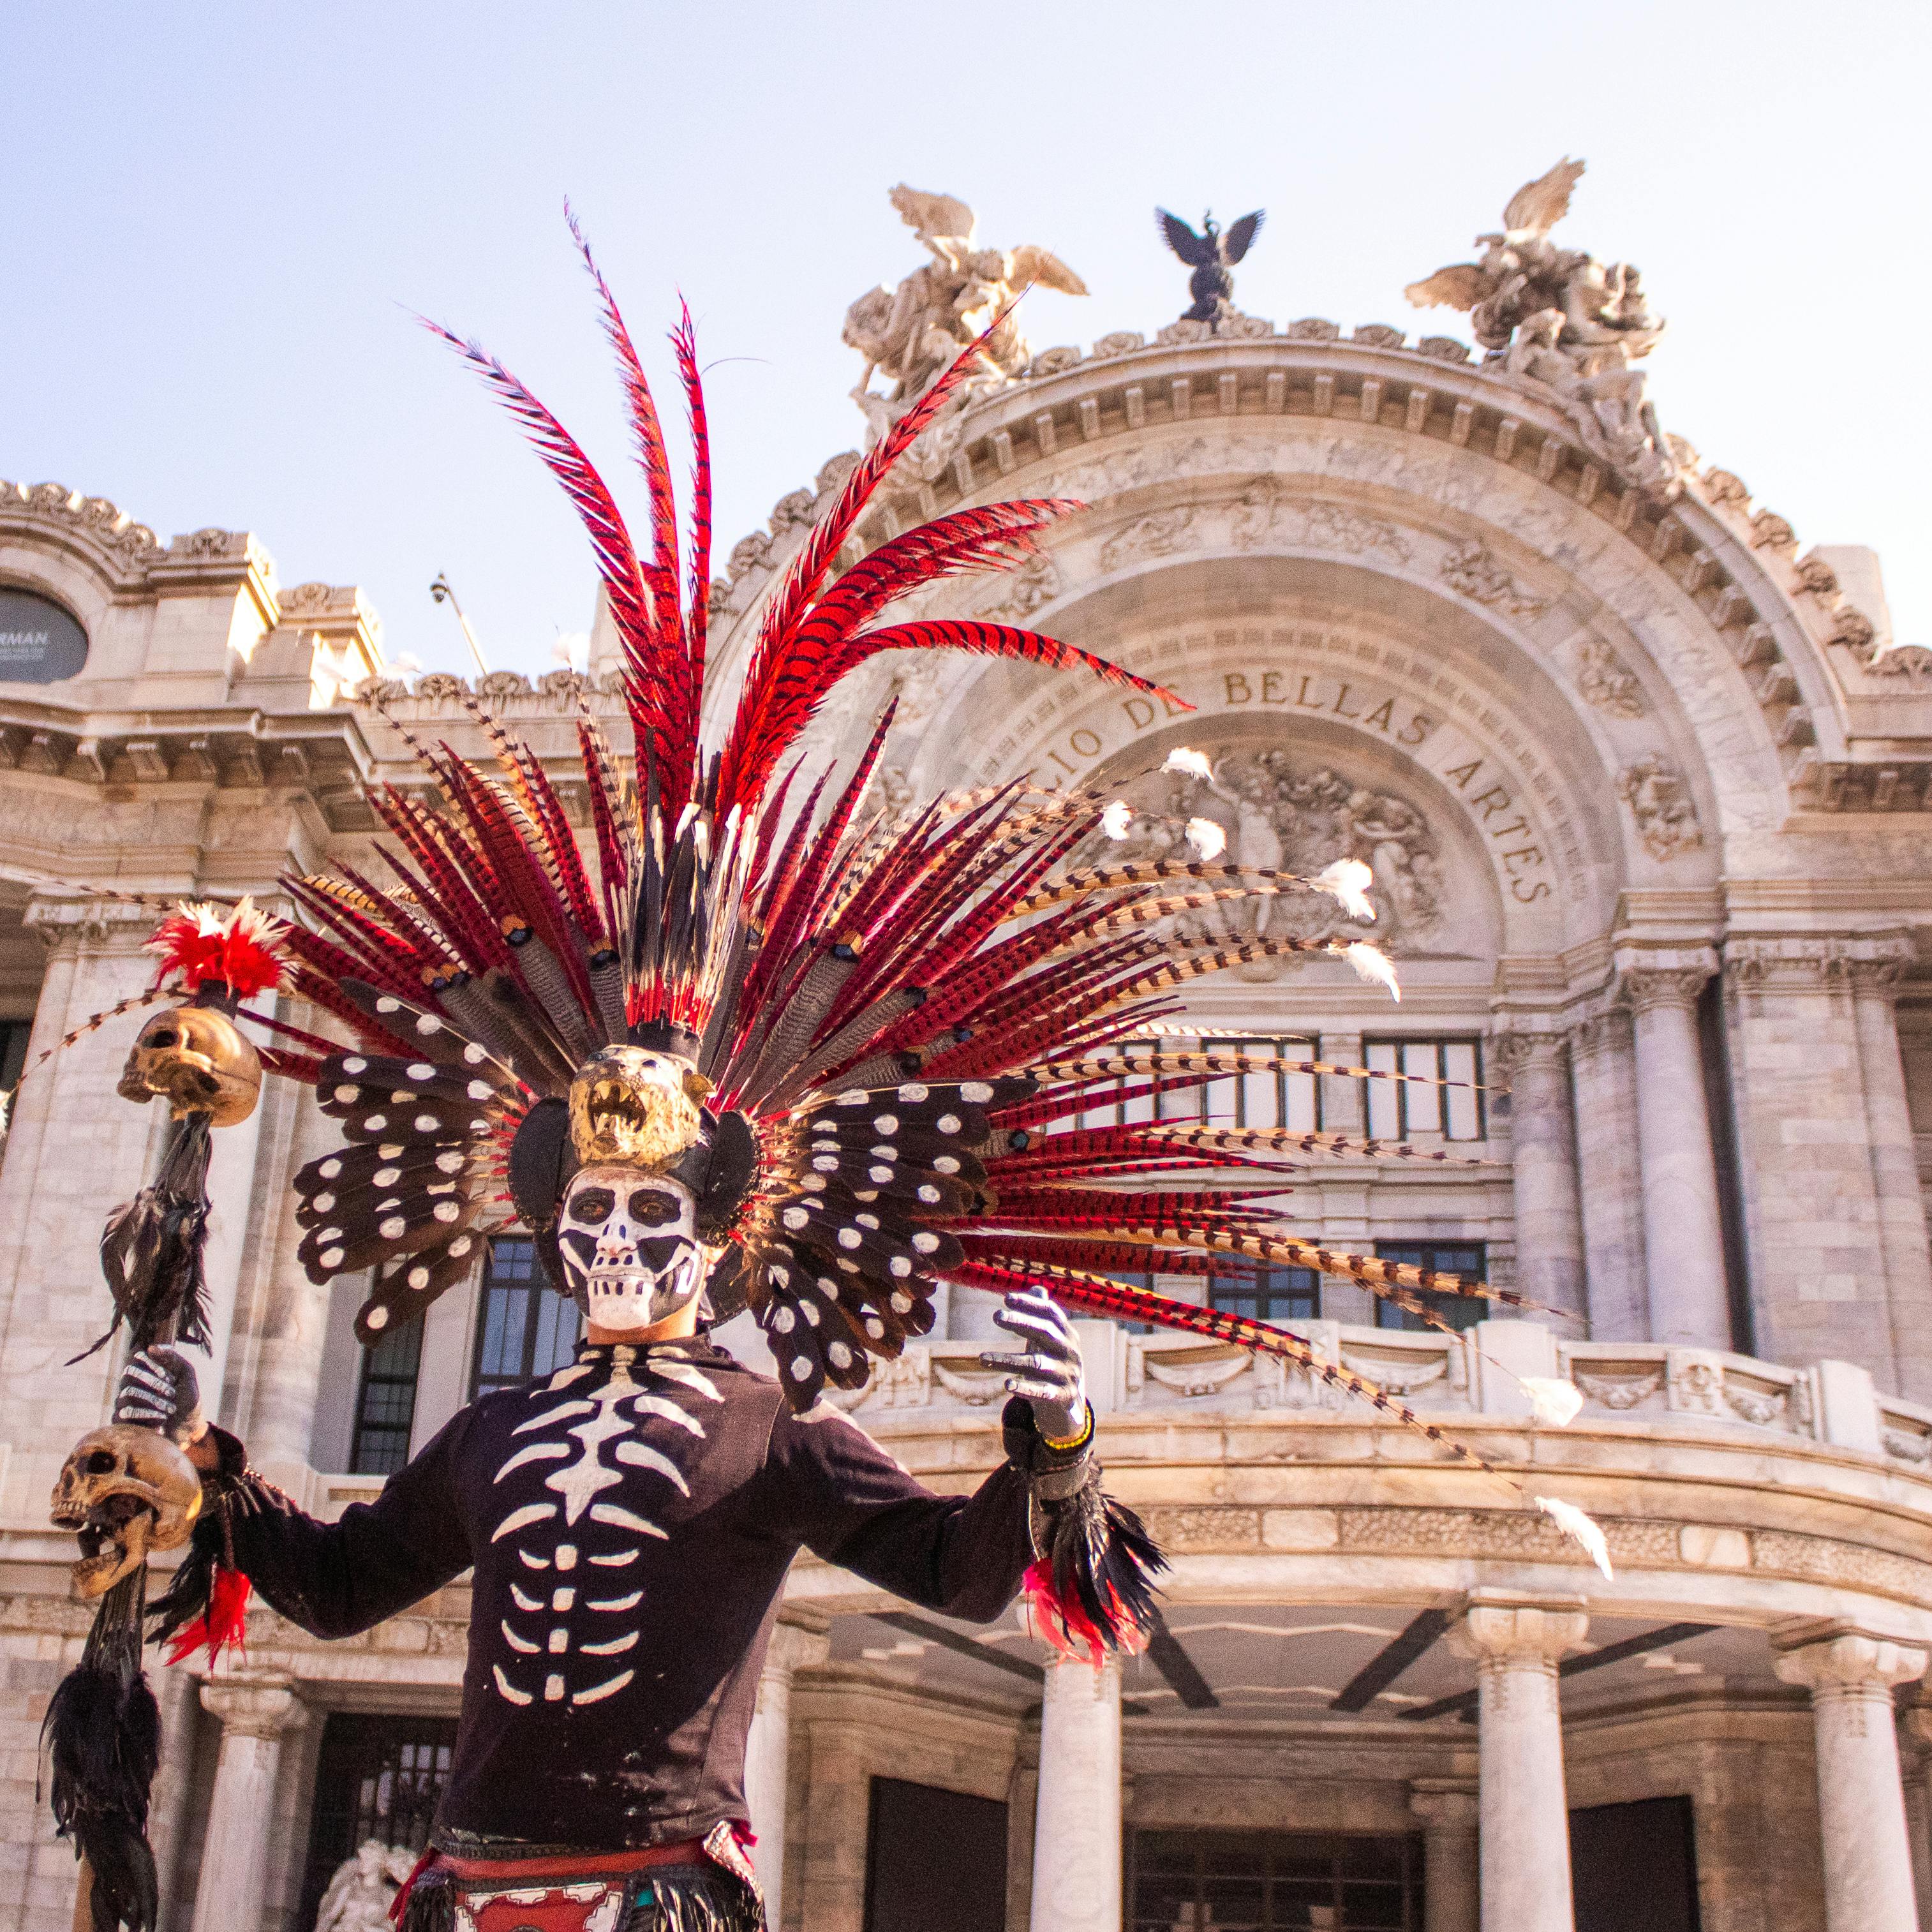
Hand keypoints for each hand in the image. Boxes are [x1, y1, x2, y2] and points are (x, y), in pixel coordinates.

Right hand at [113, 1344, 206, 1446]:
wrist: (187, 1430)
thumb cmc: (187, 1401)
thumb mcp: (186, 1376)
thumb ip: (174, 1358)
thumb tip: (151, 1347)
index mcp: (146, 1372)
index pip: (137, 1358)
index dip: (152, 1365)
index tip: (169, 1376)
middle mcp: (131, 1384)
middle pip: (130, 1373)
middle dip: (154, 1383)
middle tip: (172, 1394)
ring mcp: (124, 1402)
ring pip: (129, 1392)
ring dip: (154, 1400)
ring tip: (170, 1409)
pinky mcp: (120, 1420)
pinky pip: (125, 1412)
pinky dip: (147, 1414)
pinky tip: (160, 1419)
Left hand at [982, 1287, 1087, 1445]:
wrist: (1072, 1403)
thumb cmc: (1055, 1363)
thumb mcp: (1052, 1340)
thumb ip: (1044, 1317)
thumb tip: (1037, 1288)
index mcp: (1068, 1334)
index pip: (1051, 1313)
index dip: (1030, 1304)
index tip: (1006, 1298)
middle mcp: (1070, 1352)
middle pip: (1045, 1332)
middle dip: (1020, 1322)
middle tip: (995, 1316)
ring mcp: (1068, 1375)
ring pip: (1036, 1364)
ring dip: (1007, 1360)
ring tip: (981, 1357)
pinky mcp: (1063, 1397)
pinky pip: (1042, 1392)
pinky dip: (1025, 1388)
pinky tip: (1007, 1385)